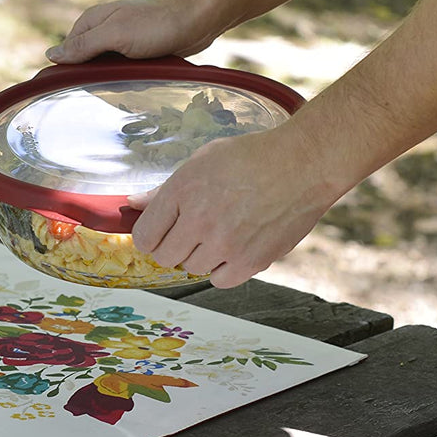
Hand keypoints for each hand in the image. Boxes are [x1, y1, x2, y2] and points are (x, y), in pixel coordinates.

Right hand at [46, 0, 223, 63]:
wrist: (198, 18)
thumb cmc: (157, 23)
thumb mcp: (115, 35)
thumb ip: (84, 45)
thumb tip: (51, 56)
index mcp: (92, 21)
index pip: (67, 53)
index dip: (73, 71)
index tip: (84, 85)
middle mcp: (104, 29)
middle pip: (88, 64)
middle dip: (100, 78)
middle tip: (119, 80)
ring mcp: (122, 40)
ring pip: (109, 70)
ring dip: (120, 80)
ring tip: (136, 77)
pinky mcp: (140, 51)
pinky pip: (128, 71)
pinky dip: (134, 78)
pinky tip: (145, 79)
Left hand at [128, 127, 334, 288]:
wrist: (303, 164)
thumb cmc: (254, 156)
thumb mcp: (202, 160)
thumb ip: (165, 188)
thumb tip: (133, 203)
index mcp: (183, 191)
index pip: (145, 236)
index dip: (150, 236)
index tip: (160, 232)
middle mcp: (200, 221)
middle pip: (166, 257)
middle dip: (173, 246)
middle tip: (191, 232)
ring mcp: (226, 244)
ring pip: (193, 269)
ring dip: (201, 256)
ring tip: (220, 233)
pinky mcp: (251, 261)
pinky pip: (221, 280)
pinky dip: (223, 269)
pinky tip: (233, 249)